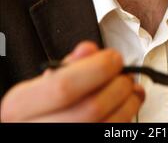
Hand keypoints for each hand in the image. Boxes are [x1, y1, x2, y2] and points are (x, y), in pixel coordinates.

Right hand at [1, 41, 144, 121]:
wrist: (33, 127)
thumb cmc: (35, 109)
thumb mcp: (38, 84)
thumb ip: (66, 65)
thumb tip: (89, 50)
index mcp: (20, 106)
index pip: (64, 86)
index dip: (97, 69)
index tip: (114, 58)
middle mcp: (37, 130)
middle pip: (91, 108)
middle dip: (118, 86)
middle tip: (124, 73)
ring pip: (106, 125)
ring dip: (128, 103)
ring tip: (130, 89)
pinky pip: (111, 134)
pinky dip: (125, 118)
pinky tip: (126, 107)